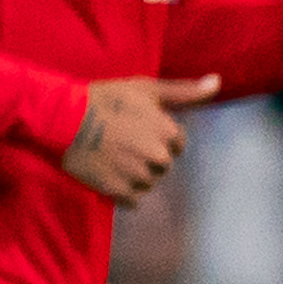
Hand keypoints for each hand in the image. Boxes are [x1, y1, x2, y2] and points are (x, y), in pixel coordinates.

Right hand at [62, 73, 220, 202]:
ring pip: (148, 183)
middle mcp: (158, 157)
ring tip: (113, 157)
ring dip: (136, 175)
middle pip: (163, 165)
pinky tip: (109, 173)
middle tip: (122, 143)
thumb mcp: (147, 88)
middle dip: (148, 157)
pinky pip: (133, 201)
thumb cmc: (106, 99)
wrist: (64, 118)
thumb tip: (218, 82)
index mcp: (167, 132)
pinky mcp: (118, 192)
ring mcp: (138, 176)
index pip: (177, 145)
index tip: (138, 129)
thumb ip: (185, 91)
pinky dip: (123, 192)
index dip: (158, 137)